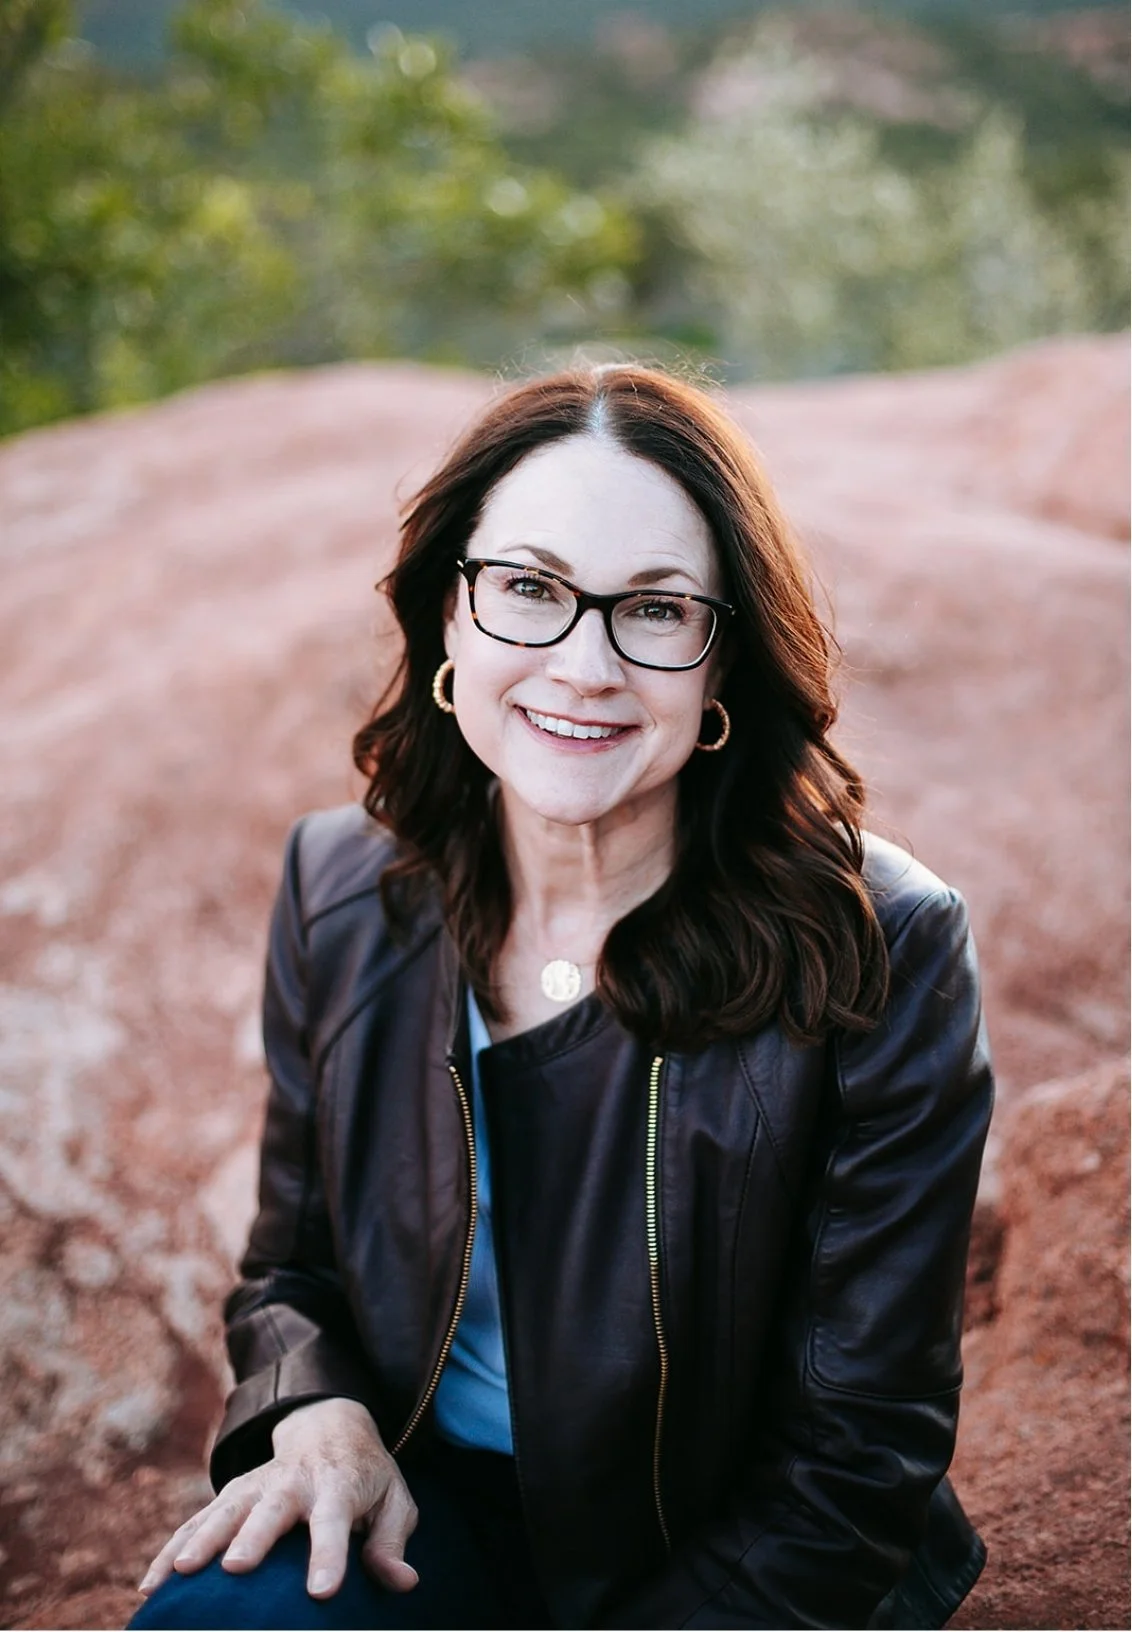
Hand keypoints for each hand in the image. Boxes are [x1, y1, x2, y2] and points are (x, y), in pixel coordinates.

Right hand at [137, 1397, 418, 1600]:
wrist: (329, 1426)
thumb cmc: (366, 1477)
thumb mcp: (394, 1501)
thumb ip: (391, 1542)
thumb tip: (402, 1582)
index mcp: (338, 1485)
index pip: (335, 1520)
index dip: (330, 1555)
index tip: (322, 1592)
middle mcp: (293, 1482)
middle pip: (272, 1509)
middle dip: (253, 1536)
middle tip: (236, 1567)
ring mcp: (257, 1485)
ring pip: (225, 1510)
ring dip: (201, 1539)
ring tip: (179, 1574)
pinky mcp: (232, 1495)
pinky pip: (197, 1522)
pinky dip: (172, 1549)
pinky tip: (152, 1584)